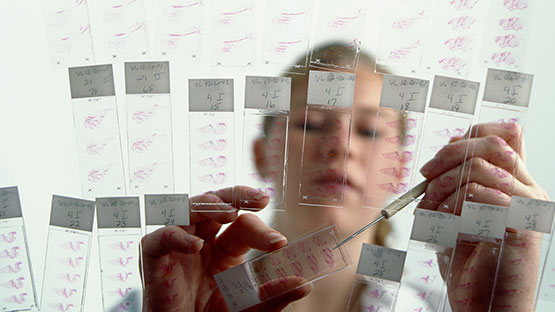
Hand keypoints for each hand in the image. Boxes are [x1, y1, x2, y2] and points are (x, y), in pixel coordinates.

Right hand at [141, 186, 312, 311]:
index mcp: (223, 250)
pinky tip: (196, 245)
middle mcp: (201, 242)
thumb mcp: (248, 309)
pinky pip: (158, 238)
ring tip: (230, 212)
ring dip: (208, 204)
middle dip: (236, 195)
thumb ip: (272, 297)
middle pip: (214, 203)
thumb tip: (304, 284)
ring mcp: (176, 249)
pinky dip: (175, 235)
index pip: (242, 225)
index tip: (279, 243)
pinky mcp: (153, 261)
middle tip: (259, 198)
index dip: (261, 229)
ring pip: (187, 209)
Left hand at [418, 122, 548, 310]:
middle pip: (492, 144)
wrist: (486, 308)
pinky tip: (444, 228)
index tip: (439, 160)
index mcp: (517, 186)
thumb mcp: (459, 214)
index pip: (506, 135)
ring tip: (429, 212)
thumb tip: (453, 142)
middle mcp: (528, 192)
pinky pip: (479, 196)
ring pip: (479, 169)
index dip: (470, 136)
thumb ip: (462, 180)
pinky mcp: (520, 226)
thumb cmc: (470, 264)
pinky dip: (450, 208)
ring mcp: (527, 209)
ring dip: (442, 187)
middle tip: (425, 178)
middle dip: (449, 155)